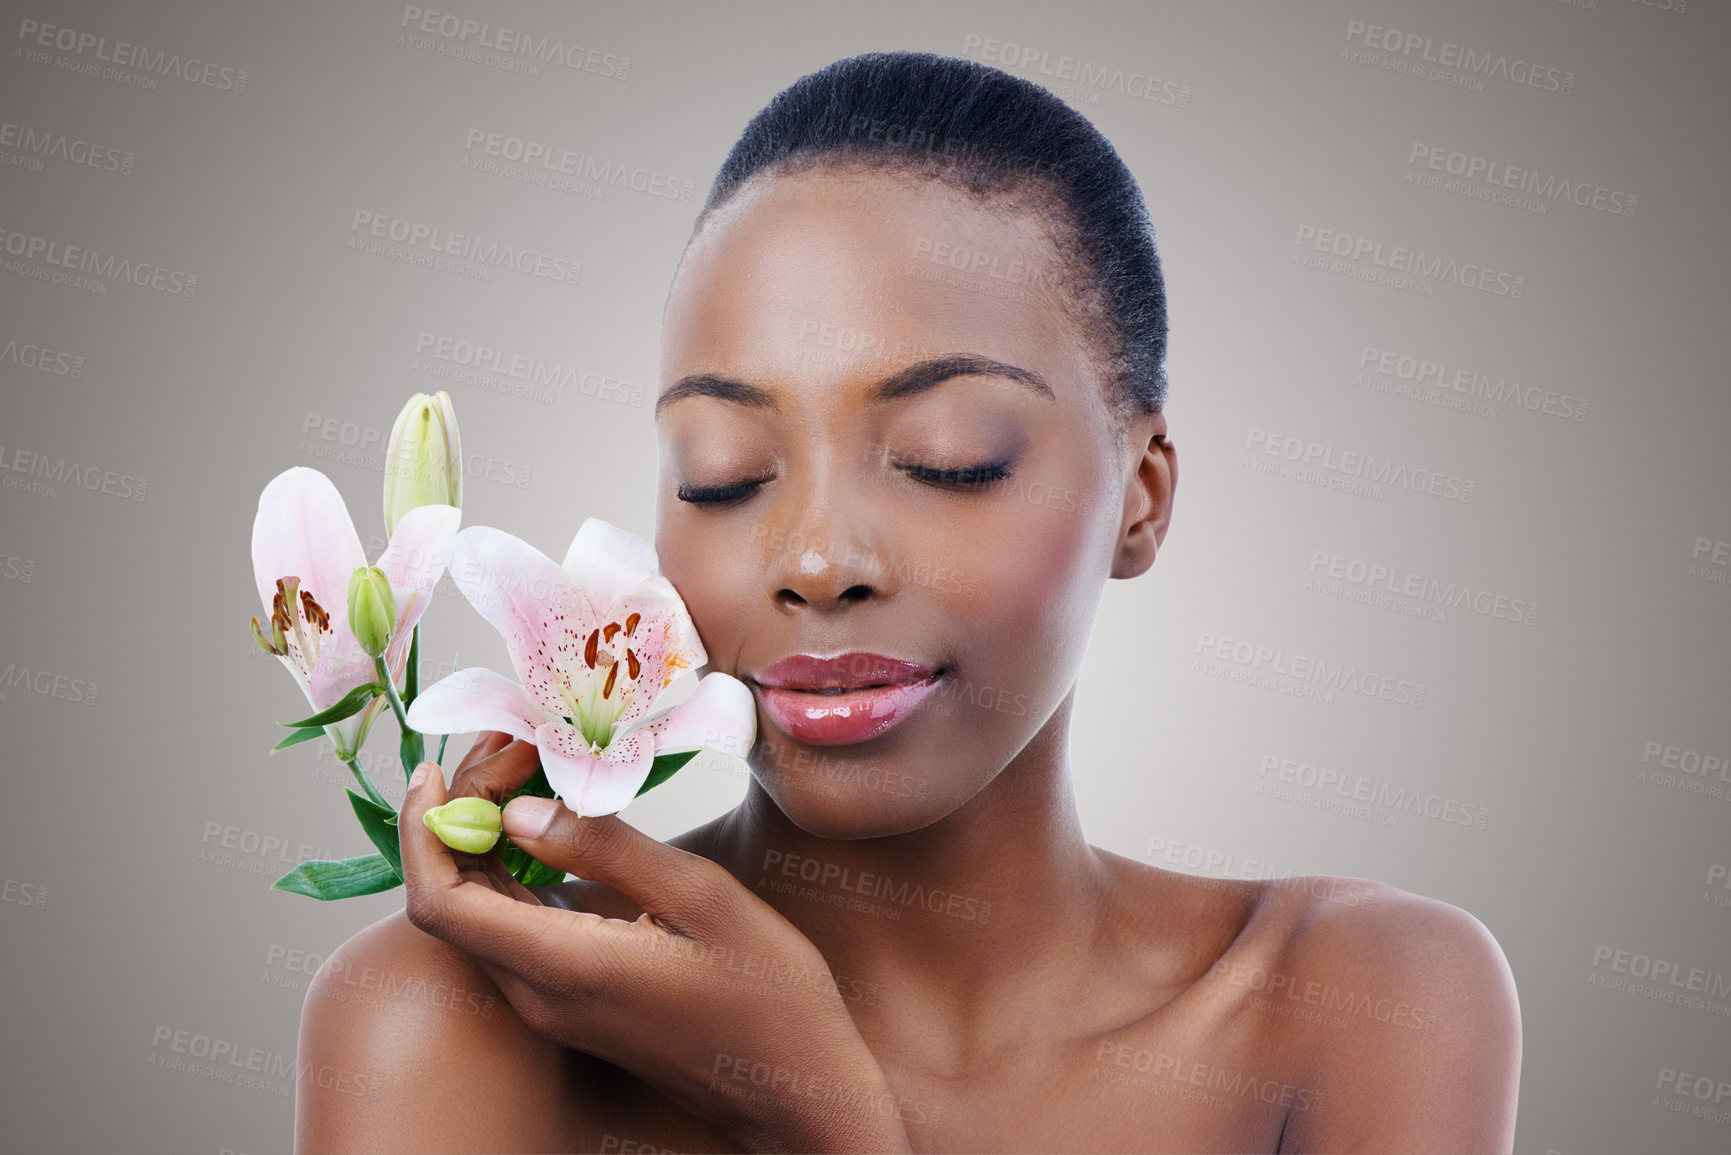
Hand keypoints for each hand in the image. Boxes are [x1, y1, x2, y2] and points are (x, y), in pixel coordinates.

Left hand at [399, 732, 912, 1153]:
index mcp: (563, 967)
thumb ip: (606, 849)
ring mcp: (553, 1004)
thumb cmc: (767, 994)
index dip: (421, 828)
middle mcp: (539, 994)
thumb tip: (520, 810)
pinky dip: (510, 869)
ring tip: (524, 768)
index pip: (440, 901)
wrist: (795, 1087)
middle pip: (452, 900)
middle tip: (509, 745)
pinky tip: (545, 825)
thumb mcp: (702, 898)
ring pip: (479, 914)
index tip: (439, 765)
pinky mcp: (572, 1002)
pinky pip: (513, 930)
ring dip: (482, 837)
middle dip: (459, 813)